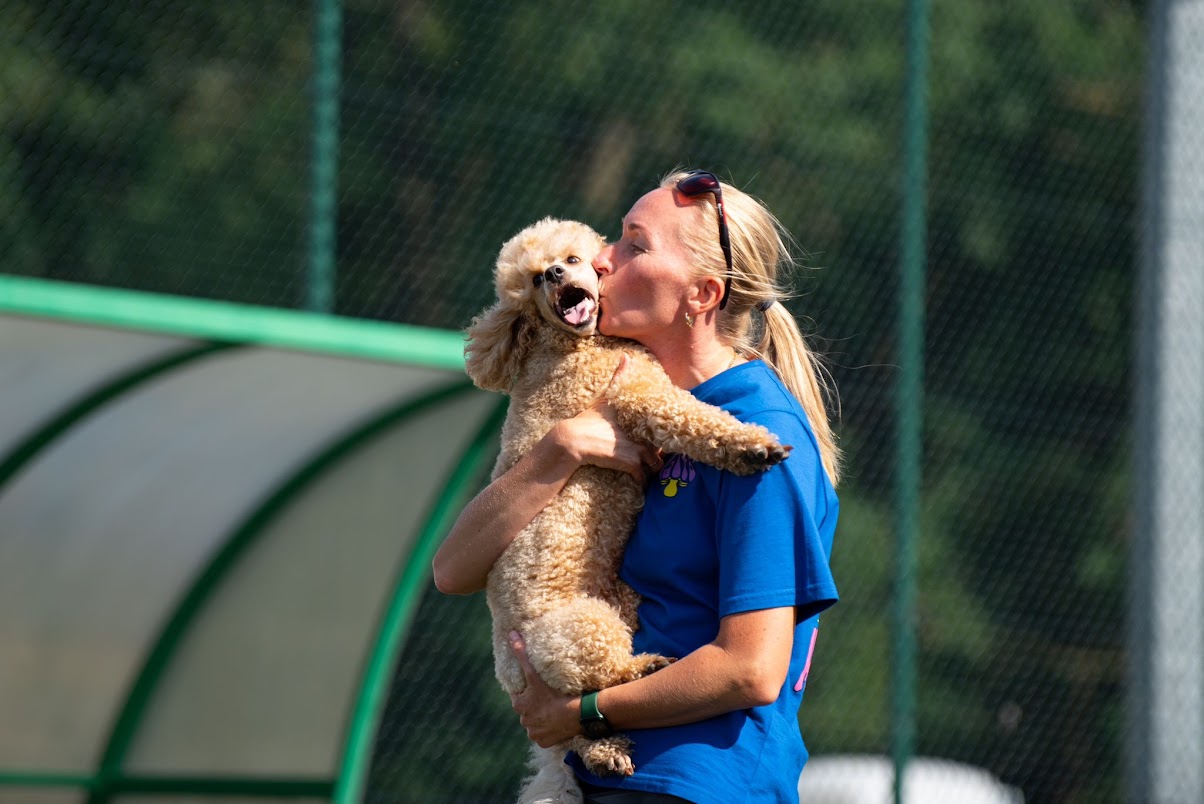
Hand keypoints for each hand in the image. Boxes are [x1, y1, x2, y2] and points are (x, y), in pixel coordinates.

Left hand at [508, 630, 579, 746]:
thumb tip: (510, 634)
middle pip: (528, 710)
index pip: (520, 696)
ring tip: (555, 709)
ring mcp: (534, 733)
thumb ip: (522, 654)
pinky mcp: (544, 742)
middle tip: (549, 698)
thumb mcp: (535, 673)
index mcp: (519, 705)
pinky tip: (558, 722)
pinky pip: (545, 735)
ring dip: (543, 718)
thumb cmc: (554, 693)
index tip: (538, 687)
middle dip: (536, 705)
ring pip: (536, 723)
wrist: (576, 715)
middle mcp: (524, 721)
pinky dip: (550, 730)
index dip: (528, 690)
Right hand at [547, 355, 661, 481]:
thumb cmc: (589, 421)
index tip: (662, 445)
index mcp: (639, 421)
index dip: (662, 439)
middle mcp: (643, 435)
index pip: (662, 430)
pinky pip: (643, 477)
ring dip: (651, 472)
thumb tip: (626, 355)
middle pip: (661, 451)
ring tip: (648, 476)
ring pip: (656, 467)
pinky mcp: (631, 464)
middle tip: (657, 464)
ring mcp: (638, 450)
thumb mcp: (606, 398)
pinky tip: (637, 484)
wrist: (573, 440)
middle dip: (659, 458)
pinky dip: (641, 482)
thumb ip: (618, 378)